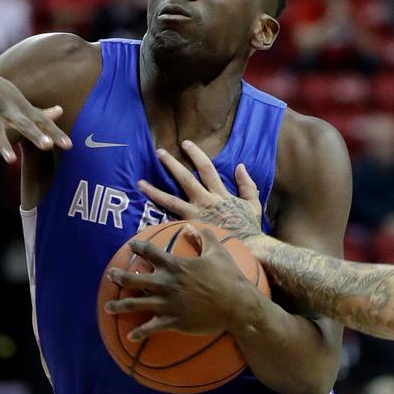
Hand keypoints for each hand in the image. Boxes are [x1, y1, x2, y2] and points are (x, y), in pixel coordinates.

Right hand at [0, 55, 71, 168]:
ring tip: (11, 160)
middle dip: (34, 134)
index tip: (69, 145)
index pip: (40, 120)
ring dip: (2, 144)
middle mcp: (5, 108)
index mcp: (18, 105)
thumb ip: (36, 110)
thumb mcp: (16, 98)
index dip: (54, 132)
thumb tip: (61, 111)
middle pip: (22, 122)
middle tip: (47, 145)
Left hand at [104, 224, 264, 340]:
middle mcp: (167, 284)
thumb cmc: (229, 278)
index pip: (151, 252)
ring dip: (120, 305)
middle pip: (135, 279)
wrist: (237, 305)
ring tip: (109, 307)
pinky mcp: (173, 321)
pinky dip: (140, 333)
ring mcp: (168, 303)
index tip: (131, 246)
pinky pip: (151, 328)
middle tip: (111, 275)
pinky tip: (131, 336)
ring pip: (136, 303)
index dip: (138, 247)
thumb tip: (192, 226)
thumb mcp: (218, 252)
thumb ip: (204, 237)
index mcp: (176, 266)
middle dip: (119, 276)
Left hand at [137, 140, 263, 240]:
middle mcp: (205, 201)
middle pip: (185, 178)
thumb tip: (240, 166)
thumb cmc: (249, 230)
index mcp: (220, 194)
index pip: (206, 168)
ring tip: (140, 183)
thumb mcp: (253, 205)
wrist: (247, 250)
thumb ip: (247, 185)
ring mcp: (195, 216)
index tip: (185, 144)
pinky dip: (157, 222)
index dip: (195, 153)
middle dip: (171, 164)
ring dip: (154, 190)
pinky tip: (143, 217)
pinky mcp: (189, 230)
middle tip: (159, 152)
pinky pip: (170, 224)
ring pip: (170, 200)